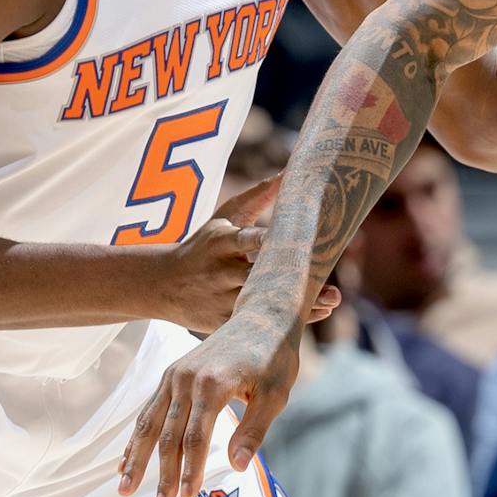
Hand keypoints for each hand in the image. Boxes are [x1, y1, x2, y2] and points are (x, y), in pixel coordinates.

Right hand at [117, 305, 299, 496]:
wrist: (261, 316)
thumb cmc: (273, 358)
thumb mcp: (275, 394)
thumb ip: (254, 430)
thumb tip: (237, 467)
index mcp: (213, 383)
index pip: (196, 436)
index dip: (190, 469)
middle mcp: (187, 379)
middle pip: (169, 434)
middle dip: (163, 474)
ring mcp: (175, 375)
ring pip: (149, 422)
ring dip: (136, 458)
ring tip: (124, 488)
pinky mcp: (171, 375)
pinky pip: (148, 410)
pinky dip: (136, 437)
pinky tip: (125, 461)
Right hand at [153, 176, 340, 334]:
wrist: (162, 284)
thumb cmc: (202, 245)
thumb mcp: (223, 218)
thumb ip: (256, 197)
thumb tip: (289, 173)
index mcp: (221, 242)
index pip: (247, 241)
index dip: (269, 242)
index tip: (298, 242)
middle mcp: (220, 272)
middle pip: (261, 278)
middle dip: (295, 282)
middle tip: (334, 288)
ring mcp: (220, 300)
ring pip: (262, 305)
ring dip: (298, 306)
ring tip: (332, 301)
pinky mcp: (220, 323)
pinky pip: (254, 324)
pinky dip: (282, 322)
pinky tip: (311, 316)